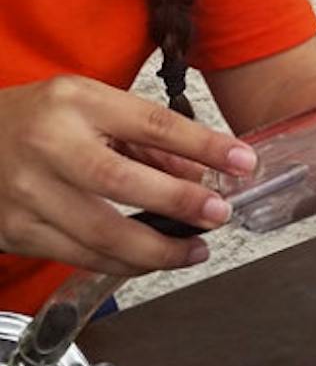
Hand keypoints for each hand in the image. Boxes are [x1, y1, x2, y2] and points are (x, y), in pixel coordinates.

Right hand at [0, 76, 257, 274]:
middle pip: (123, 182)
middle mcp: (49, 145)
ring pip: (102, 233)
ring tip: (196, 249)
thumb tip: (202, 173)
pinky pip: (81, 256)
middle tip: (219, 214)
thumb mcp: (91, 106)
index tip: (243, 161)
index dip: (204, 145)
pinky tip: (153, 259)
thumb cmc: (35, 119)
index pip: (153, 123)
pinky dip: (124, 263)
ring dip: (159, 248)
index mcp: (76, 102)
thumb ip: (148, 139)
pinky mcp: (15, 231)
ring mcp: (27, 192)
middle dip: (181, 202)